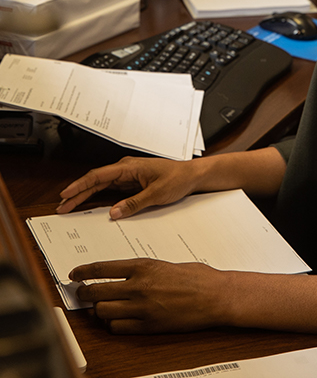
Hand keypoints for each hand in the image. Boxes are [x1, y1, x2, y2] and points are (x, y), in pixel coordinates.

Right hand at [57, 157, 196, 218]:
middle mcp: (126, 169)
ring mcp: (128, 176)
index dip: (80, 185)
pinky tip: (90, 205)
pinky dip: (98, 197)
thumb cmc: (177, 178)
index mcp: (129, 167)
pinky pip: (110, 190)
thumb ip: (134, 204)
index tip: (66, 194)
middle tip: (62, 207)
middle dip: (77, 193)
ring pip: (101, 185)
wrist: (191, 176)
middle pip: (96, 181)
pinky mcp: (131, 183)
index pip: (99, 175)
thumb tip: (114, 212)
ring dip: (85, 195)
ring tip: (69, 207)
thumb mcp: (156, 194)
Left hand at [70, 259, 226, 333]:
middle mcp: (138, 287)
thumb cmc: (196, 277)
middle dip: (84, 292)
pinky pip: (118, 327)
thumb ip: (143, 269)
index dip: (84, 272)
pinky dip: (112, 324)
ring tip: (99, 307)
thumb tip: (124, 274)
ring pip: (103, 311)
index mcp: (143, 267)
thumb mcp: (165, 264)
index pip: (102, 268)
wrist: (214, 296)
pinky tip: (116, 319)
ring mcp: (142, 309)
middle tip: (81, 292)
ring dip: (98, 310)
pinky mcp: (147, 326)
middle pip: (97, 291)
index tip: (75, 274)